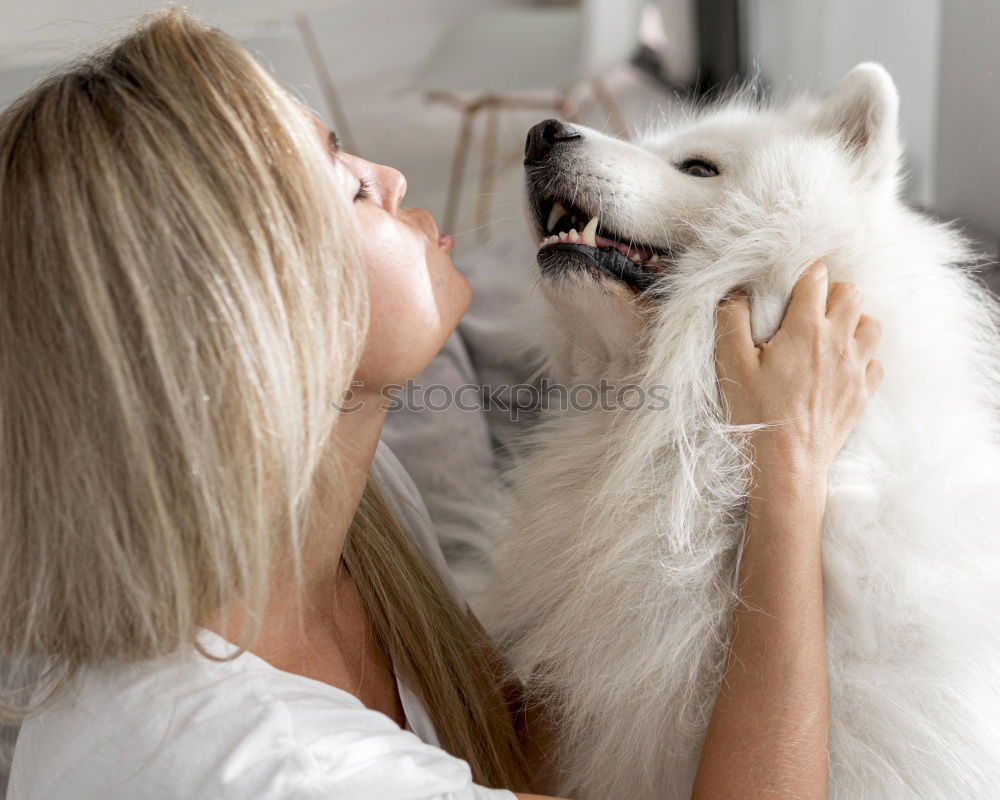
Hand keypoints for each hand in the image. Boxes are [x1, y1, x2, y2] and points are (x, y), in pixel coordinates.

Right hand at [715, 260, 882, 481]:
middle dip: (832, 292)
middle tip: (808, 309)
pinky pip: (874, 360)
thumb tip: (735, 294)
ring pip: (871, 323)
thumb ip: (732, 321)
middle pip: (852, 293)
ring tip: (828, 334)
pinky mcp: (862, 393)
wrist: (787, 465)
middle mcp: (837, 342)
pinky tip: (839, 366)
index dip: (804, 274)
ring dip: (853, 321)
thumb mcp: (731, 365)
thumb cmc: (756, 414)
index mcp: (805, 329)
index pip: (817, 278)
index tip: (791, 284)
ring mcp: (855, 368)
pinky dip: (861, 356)